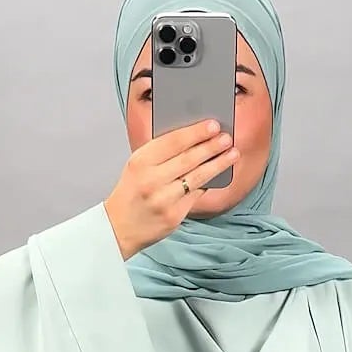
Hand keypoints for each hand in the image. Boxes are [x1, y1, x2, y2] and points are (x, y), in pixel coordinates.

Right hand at [104, 119, 238, 260]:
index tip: (213, 124)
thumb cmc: (132, 192)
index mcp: (140, 162)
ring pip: (197, 178)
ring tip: (232, 153)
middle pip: (188, 159)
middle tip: (226, 137)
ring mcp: (163, 200)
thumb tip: (195, 137)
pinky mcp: (174, 216)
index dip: (196, 132)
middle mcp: (151, 180)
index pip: (173, 141)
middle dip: (211, 146)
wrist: (119, 227)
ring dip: (218, 164)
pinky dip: (209, 183)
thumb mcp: (138, 166)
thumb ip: (161, 152)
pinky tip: (220, 173)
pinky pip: (197, 195)